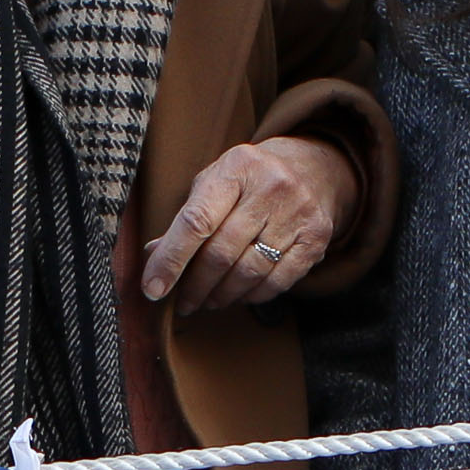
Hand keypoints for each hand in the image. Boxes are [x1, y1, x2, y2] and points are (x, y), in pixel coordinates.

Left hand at [140, 135, 358, 312]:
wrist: (312, 168)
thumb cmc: (249, 180)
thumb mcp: (214, 183)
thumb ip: (187, 218)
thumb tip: (154, 256)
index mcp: (237, 168)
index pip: (197, 221)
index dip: (171, 259)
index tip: (153, 289)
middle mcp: (271, 187)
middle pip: (222, 252)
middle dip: (196, 285)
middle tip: (183, 301)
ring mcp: (298, 212)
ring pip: (250, 272)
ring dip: (222, 295)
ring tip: (208, 300)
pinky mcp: (316, 238)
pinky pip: (278, 281)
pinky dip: (252, 295)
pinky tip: (239, 295)